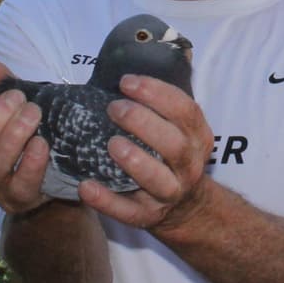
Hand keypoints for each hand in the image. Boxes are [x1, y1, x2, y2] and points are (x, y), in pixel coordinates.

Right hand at [0, 61, 50, 214]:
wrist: (46, 170)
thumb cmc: (19, 131)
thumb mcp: (11, 103)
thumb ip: (1, 84)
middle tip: (18, 98)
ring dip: (14, 135)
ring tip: (34, 113)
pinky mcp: (16, 199)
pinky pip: (20, 184)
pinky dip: (31, 162)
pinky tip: (41, 143)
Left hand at [79, 73, 214, 232]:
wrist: (186, 207)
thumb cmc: (171, 154)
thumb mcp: (179, 128)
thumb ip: (161, 104)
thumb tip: (131, 65)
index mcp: (197, 137)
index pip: (185, 111)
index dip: (157, 93)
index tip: (126, 82)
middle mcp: (189, 165)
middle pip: (174, 143)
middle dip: (144, 123)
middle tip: (114, 108)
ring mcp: (171, 193)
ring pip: (158, 180)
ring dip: (135, 161)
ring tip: (111, 144)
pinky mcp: (149, 217)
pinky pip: (129, 212)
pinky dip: (107, 201)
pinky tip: (85, 187)